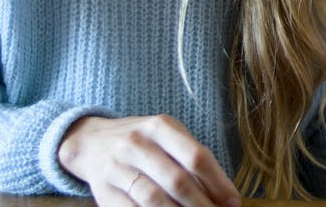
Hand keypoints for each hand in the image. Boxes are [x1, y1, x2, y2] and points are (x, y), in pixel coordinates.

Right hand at [57, 115, 240, 206]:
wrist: (92, 142)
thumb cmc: (143, 141)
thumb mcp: (167, 136)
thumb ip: (192, 158)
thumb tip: (223, 194)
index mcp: (160, 126)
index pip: (196, 156)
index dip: (218, 183)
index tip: (233, 202)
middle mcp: (136, 143)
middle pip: (177, 180)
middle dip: (202, 204)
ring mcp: (117, 167)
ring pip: (154, 198)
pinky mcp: (103, 191)